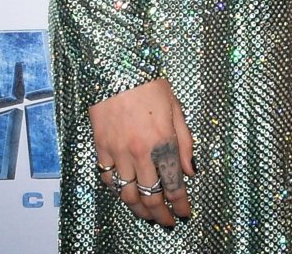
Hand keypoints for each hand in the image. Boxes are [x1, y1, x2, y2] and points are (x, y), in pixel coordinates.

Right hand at [88, 77, 195, 225]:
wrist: (117, 68)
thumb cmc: (150, 84)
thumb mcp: (177, 109)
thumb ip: (185, 143)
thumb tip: (191, 171)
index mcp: (163, 143)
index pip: (174, 185)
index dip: (181, 205)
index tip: (185, 213)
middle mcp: (140, 153)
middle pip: (150, 196)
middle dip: (161, 214)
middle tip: (167, 222)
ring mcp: (118, 152)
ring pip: (126, 194)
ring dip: (138, 209)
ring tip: (147, 215)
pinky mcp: (100, 148)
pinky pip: (108, 178)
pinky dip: (117, 190)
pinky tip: (125, 192)